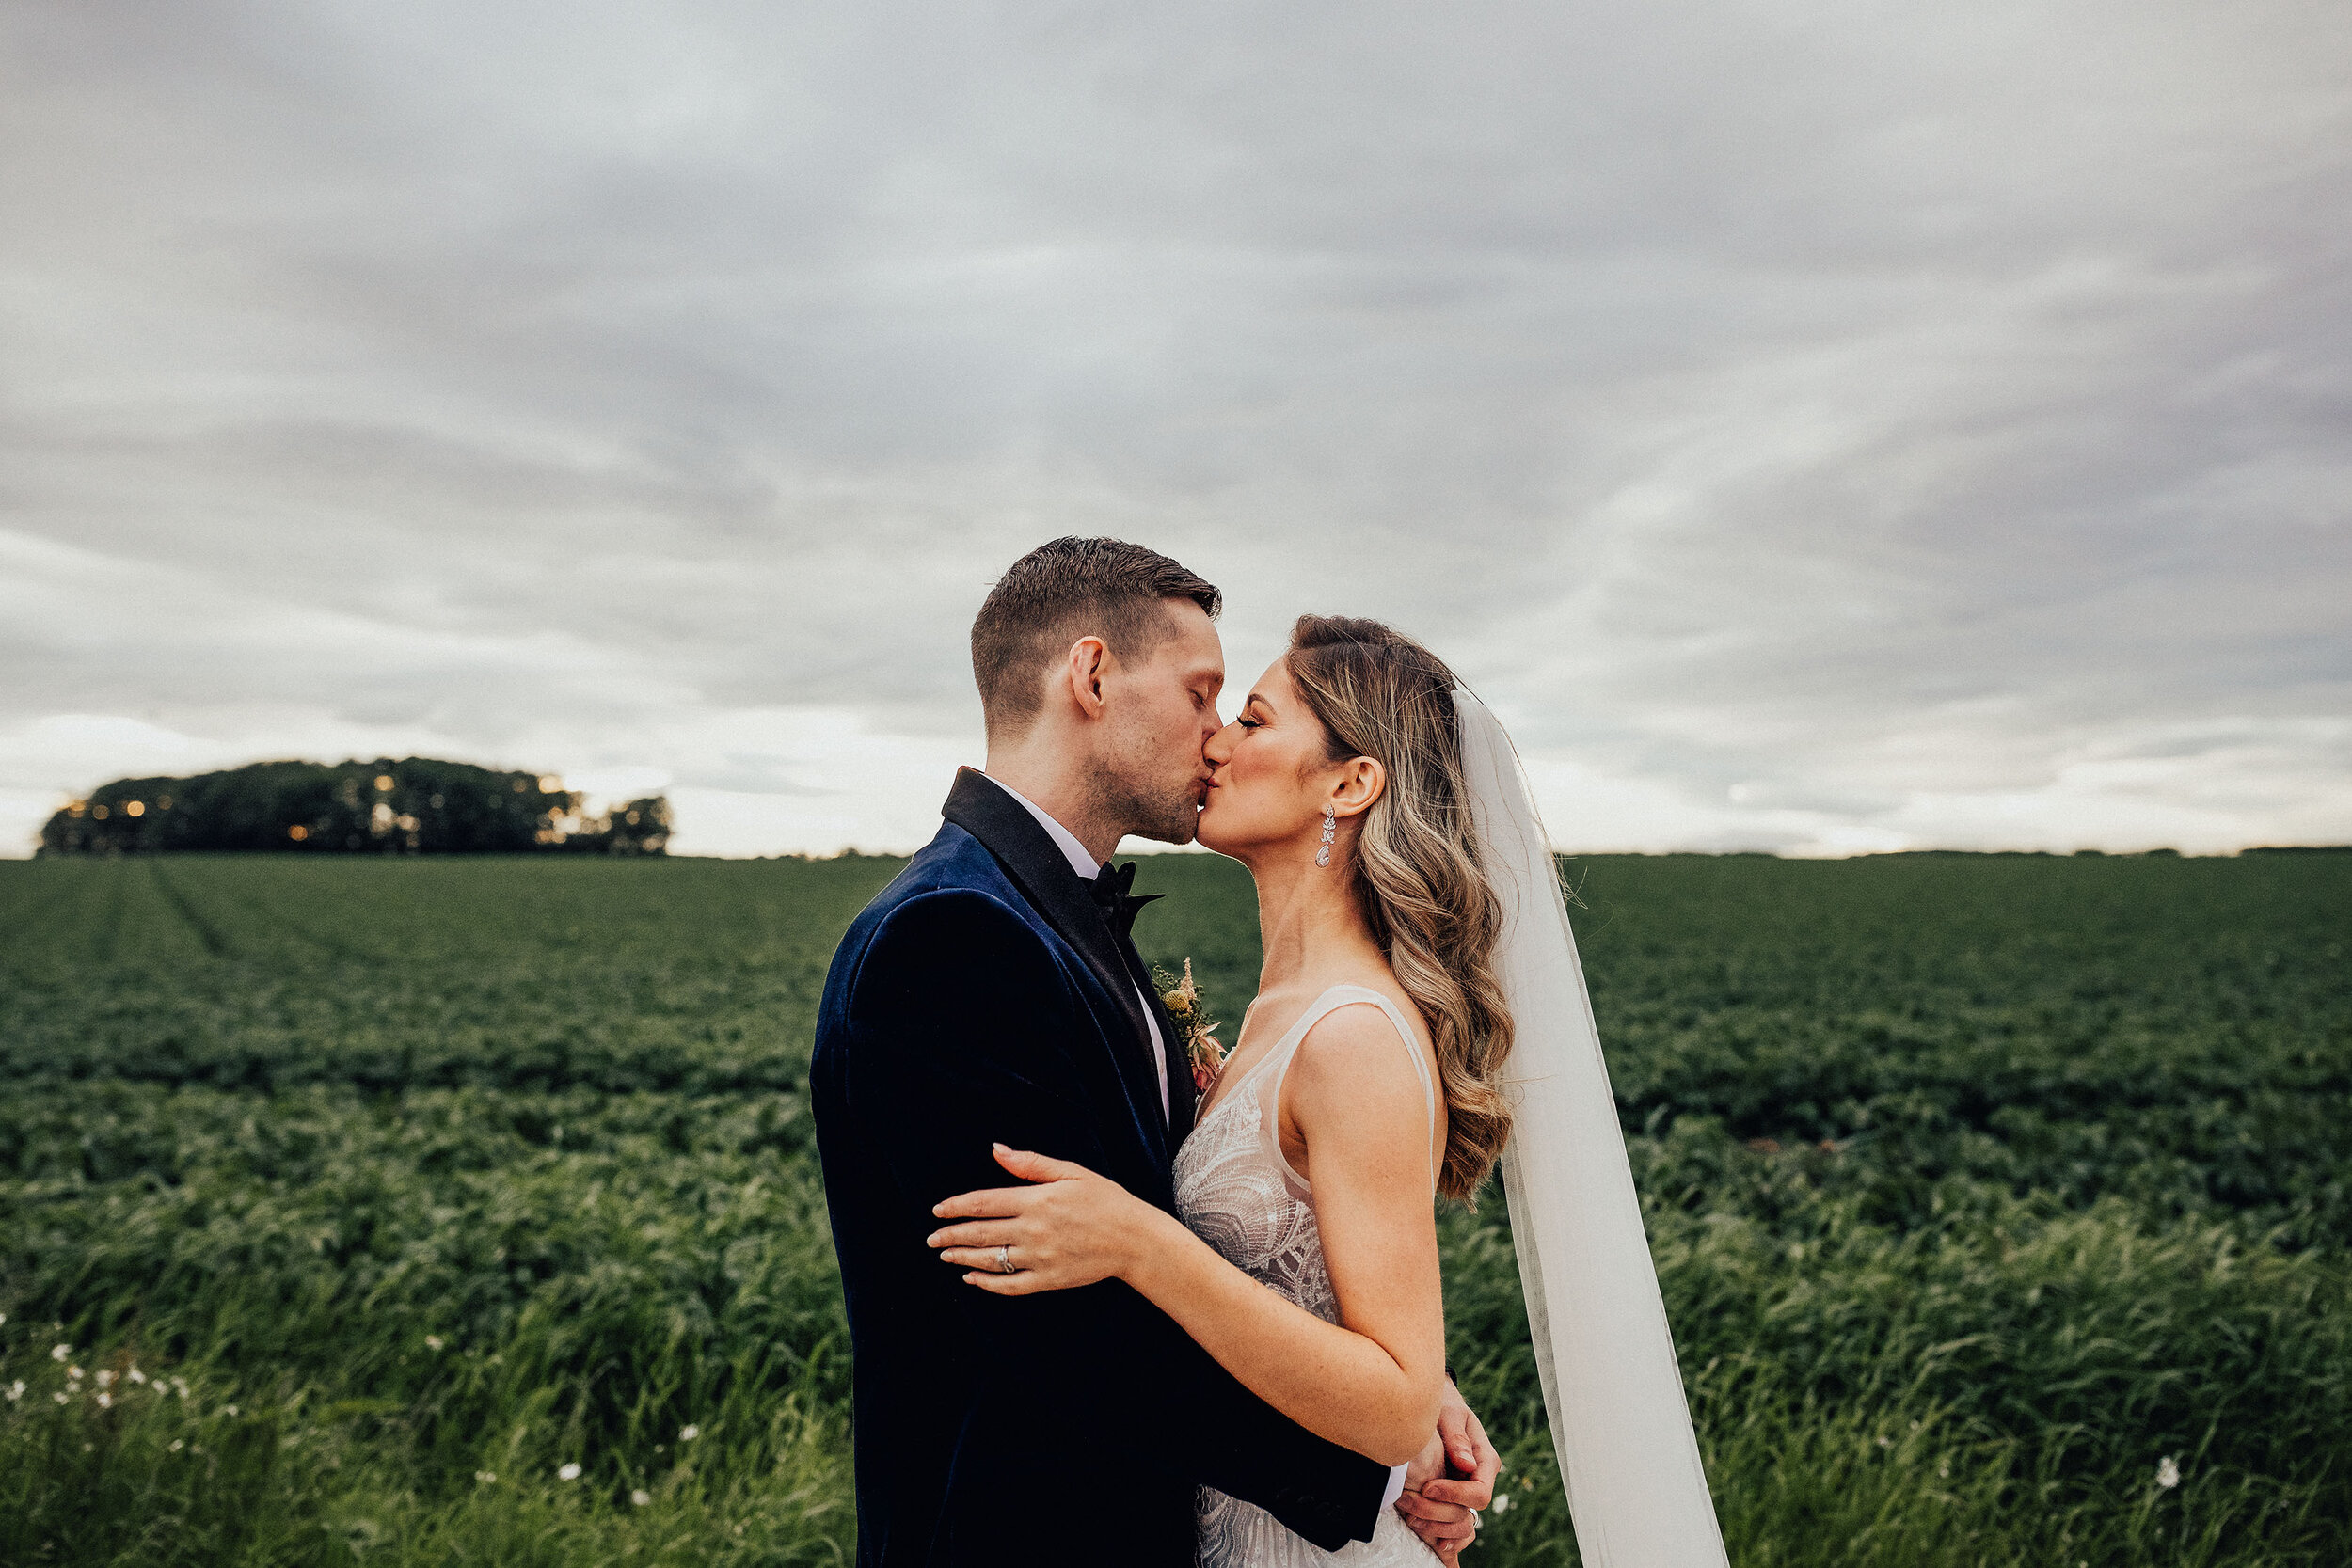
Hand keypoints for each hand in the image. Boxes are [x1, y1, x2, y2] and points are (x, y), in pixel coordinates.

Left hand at [928, 1144, 1162, 1295]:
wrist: (1135, 1240)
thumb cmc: (1106, 1201)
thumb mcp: (1071, 1172)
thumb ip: (1030, 1163)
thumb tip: (995, 1149)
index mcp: (1037, 1200)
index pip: (984, 1202)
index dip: (956, 1206)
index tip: (937, 1210)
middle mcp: (1033, 1230)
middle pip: (980, 1232)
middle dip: (950, 1235)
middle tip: (931, 1238)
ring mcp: (1039, 1257)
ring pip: (990, 1259)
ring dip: (962, 1257)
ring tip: (945, 1255)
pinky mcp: (1048, 1279)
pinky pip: (1009, 1285)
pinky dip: (987, 1283)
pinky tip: (972, 1278)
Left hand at [1395, 1382, 1500, 1558]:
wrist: (1436, 1405)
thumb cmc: (1445, 1405)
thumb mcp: (1450, 1413)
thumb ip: (1457, 1437)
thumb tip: (1467, 1464)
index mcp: (1484, 1460)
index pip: (1479, 1492)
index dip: (1454, 1495)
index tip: (1428, 1487)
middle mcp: (1478, 1479)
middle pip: (1466, 1512)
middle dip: (1437, 1511)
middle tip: (1408, 1501)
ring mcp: (1465, 1490)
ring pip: (1460, 1524)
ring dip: (1436, 1526)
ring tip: (1410, 1518)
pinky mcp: (1451, 1496)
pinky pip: (1453, 1525)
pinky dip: (1442, 1534)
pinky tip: (1427, 1537)